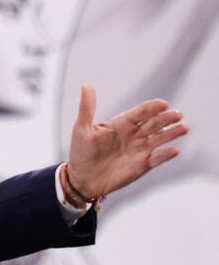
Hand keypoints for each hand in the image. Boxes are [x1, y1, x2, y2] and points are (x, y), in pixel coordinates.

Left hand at [67, 83, 188, 199]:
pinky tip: (174, 150)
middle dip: (166, 118)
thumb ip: (87, 108)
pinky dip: (166, 155)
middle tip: (177, 114)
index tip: (163, 104)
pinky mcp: (143, 165)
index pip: (140, 112)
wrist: (82, 179)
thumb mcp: (82, 129)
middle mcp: (134, 134)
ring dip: (172, 133)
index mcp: (121, 123)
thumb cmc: (80, 152)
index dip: (151, 108)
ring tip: (184, 128)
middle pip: (154, 123)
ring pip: (160, 139)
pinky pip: (158, 158)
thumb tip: (86, 85)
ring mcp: (140, 149)